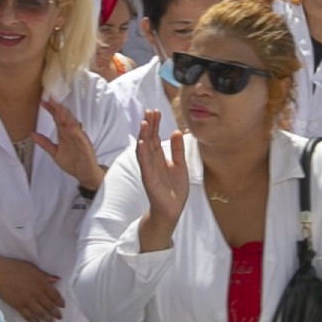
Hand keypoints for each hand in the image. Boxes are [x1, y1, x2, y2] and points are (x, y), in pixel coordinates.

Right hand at [0, 254, 68, 321]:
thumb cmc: (14, 266)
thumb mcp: (32, 267)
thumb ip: (45, 275)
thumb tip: (57, 280)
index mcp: (41, 282)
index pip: (54, 294)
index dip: (59, 301)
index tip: (63, 306)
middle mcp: (36, 293)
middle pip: (49, 305)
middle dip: (55, 312)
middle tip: (59, 317)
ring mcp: (27, 300)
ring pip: (40, 312)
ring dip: (47, 318)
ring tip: (51, 321)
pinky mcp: (18, 306)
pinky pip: (28, 316)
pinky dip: (34, 321)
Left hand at [39, 94, 105, 192]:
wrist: (85, 174)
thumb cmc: (72, 162)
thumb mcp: (54, 152)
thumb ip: (44, 143)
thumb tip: (31, 134)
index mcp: (64, 133)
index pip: (57, 118)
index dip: (51, 110)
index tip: (43, 102)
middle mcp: (72, 133)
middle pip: (64, 117)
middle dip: (58, 108)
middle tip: (50, 99)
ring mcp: (79, 138)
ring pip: (72, 123)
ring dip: (66, 115)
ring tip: (58, 107)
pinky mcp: (85, 145)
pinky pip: (80, 136)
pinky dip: (76, 130)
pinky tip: (70, 125)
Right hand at [135, 115, 191, 247]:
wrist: (172, 209)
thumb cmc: (175, 188)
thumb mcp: (180, 165)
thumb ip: (178, 149)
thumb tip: (177, 131)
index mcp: (159, 157)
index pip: (155, 137)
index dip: (155, 124)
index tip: (155, 111)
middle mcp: (152, 161)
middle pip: (149, 140)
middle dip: (149, 126)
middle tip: (149, 111)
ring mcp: (149, 169)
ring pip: (144, 149)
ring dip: (143, 136)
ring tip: (144, 123)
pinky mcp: (149, 178)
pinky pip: (144, 164)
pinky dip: (142, 153)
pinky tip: (141, 143)